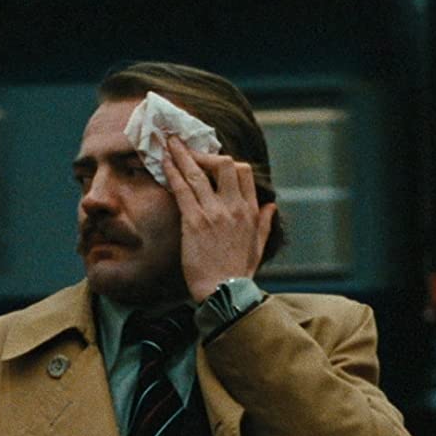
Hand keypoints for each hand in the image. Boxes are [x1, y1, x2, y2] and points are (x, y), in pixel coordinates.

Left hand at [161, 134, 276, 302]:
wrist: (224, 293)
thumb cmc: (238, 273)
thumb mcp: (258, 246)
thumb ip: (265, 223)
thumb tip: (272, 206)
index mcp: (251, 211)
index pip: (243, 172)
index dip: (224, 161)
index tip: (209, 159)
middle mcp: (234, 207)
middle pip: (224, 164)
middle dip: (203, 152)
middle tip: (185, 147)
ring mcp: (214, 213)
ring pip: (199, 173)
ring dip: (182, 155)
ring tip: (168, 142)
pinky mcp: (195, 222)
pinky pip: (183, 190)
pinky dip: (172, 173)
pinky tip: (163, 162)